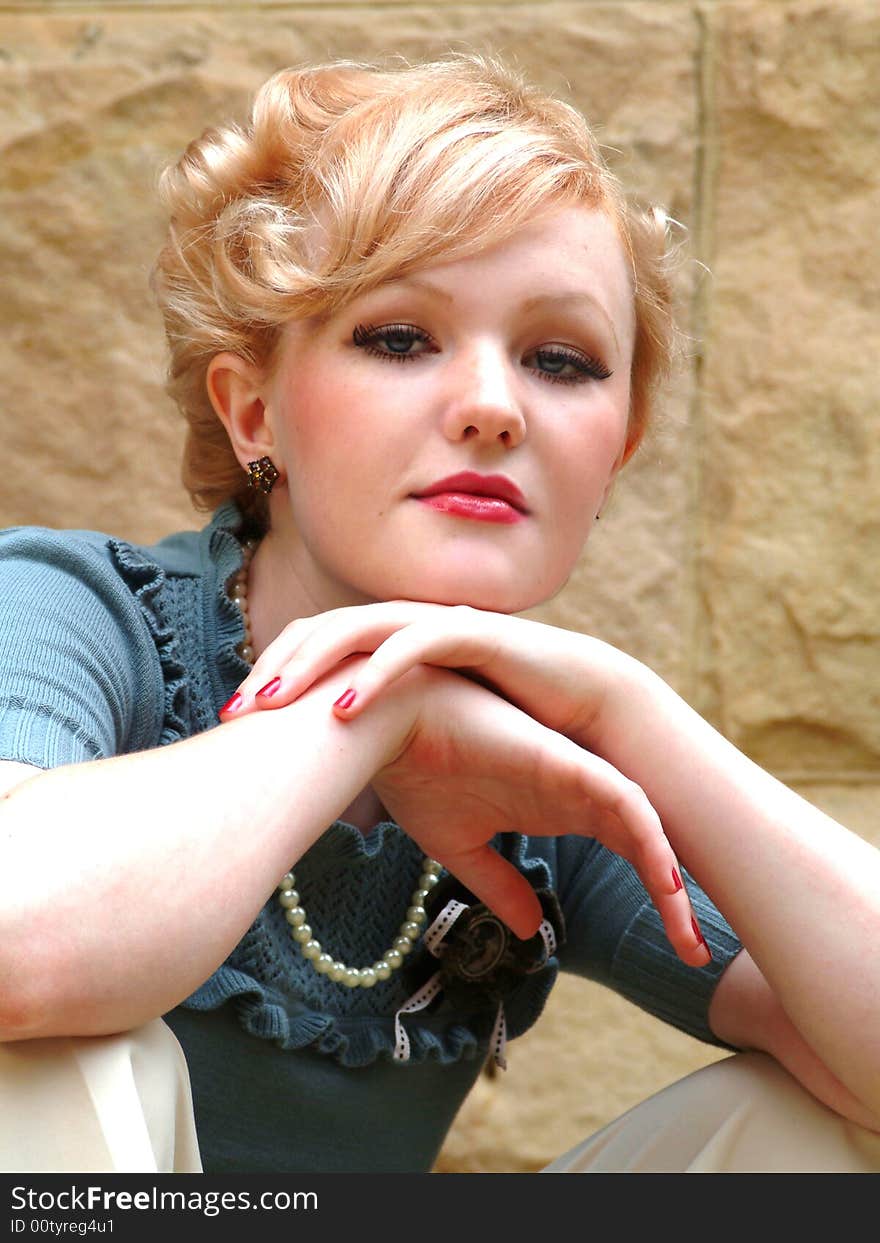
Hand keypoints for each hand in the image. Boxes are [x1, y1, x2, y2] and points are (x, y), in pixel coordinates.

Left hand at [227, 600, 626, 746]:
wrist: (589, 717)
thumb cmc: (509, 728)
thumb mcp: (430, 737)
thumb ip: (383, 747)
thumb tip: (334, 789)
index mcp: (392, 648)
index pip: (315, 650)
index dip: (271, 677)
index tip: (233, 724)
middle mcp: (408, 627)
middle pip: (321, 630)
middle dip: (274, 666)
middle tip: (233, 711)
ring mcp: (439, 624)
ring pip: (357, 626)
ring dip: (310, 661)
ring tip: (272, 702)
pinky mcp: (476, 633)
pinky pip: (414, 642)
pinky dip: (376, 670)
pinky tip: (345, 705)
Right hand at [334, 661, 707, 963]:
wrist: (385, 730)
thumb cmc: (417, 775)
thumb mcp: (462, 849)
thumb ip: (499, 886)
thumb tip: (532, 932)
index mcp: (558, 809)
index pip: (627, 855)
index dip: (657, 900)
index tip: (680, 952)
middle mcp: (575, 792)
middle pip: (647, 847)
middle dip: (676, 902)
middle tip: (697, 957)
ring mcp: (573, 775)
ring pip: (643, 826)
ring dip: (669, 876)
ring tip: (688, 934)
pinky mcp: (564, 760)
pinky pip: (622, 798)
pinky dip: (647, 835)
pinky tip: (663, 876)